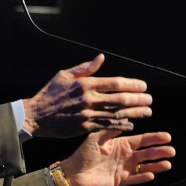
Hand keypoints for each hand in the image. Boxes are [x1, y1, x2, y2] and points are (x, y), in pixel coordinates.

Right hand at [24, 54, 153, 138]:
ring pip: (117, 114)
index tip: (143, 86)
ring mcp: (87, 115)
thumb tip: (101, 58)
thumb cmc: (50, 94)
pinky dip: (121, 125)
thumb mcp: (64, 75)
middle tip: (150, 100)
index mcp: (85, 84)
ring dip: (134, 113)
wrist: (35, 116)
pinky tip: (131, 124)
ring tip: (147, 112)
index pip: (115, 83)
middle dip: (138, 99)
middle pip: (120, 99)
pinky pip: (107, 126)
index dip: (132, 85)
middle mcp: (88, 99)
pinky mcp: (84, 128)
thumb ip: (85, 68)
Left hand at [59, 129, 174, 185]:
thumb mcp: (97, 137)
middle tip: (172, 150)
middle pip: (147, 153)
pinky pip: (134, 179)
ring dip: (156, 165)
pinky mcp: (120, 181)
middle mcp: (126, 156)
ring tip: (168, 164)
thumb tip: (125, 117)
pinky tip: (152, 174)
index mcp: (122, 144)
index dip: (155, 138)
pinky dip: (143, 177)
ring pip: (144, 166)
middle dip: (160, 151)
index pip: (142, 140)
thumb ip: (111, 129)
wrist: (73, 173)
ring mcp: (124, 169)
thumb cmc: (84, 153)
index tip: (167, 136)